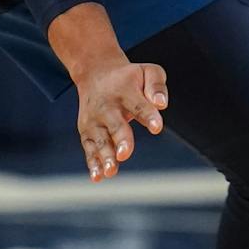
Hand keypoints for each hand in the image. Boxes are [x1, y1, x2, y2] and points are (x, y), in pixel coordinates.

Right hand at [73, 55, 167, 180]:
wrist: (95, 73)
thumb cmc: (128, 77)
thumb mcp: (147, 71)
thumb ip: (156, 85)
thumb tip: (161, 104)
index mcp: (125, 90)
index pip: (139, 104)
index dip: (148, 116)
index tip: (157, 127)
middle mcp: (107, 106)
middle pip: (115, 124)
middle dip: (120, 139)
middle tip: (125, 154)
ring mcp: (94, 119)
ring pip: (100, 139)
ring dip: (105, 156)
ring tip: (111, 171)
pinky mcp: (86, 130)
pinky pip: (89, 148)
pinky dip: (92, 163)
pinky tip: (97, 176)